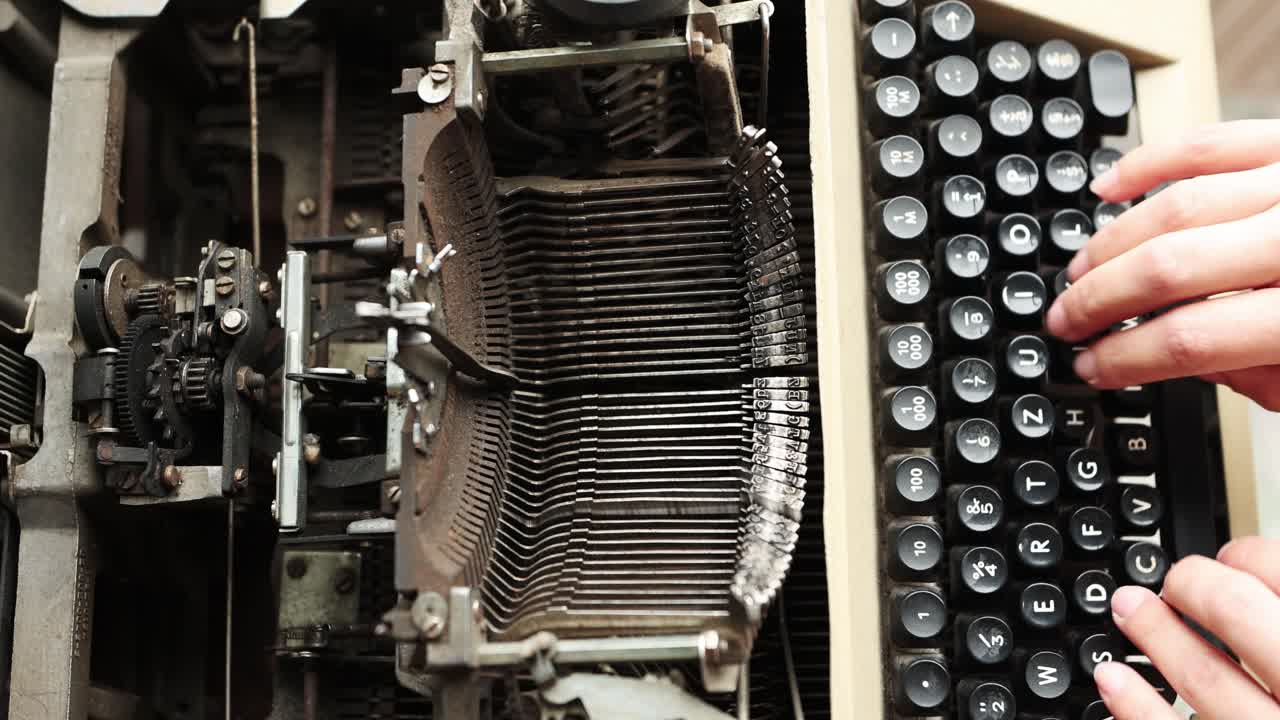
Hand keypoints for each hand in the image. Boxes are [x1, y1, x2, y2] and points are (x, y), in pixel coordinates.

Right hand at [1044, 120, 1279, 407]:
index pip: (1191, 340)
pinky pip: (1211, 142)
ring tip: (1081, 269)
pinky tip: (1111, 185)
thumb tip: (1194, 360)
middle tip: (1067, 319)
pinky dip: (1152, 161)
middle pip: (1169, 269)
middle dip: (1101, 300)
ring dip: (1112, 241)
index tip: (1095, 366)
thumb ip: (1270, 378)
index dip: (1126, 358)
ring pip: (1176, 206)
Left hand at [1095, 537, 1279, 718]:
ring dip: (1154, 635)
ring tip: (1125, 608)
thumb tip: (1254, 583)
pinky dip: (1136, 706)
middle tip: (1179, 579)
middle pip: (1239, 615)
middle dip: (1193, 584)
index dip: (1250, 555)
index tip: (1233, 556)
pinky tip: (1110, 678)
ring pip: (1203, 678)